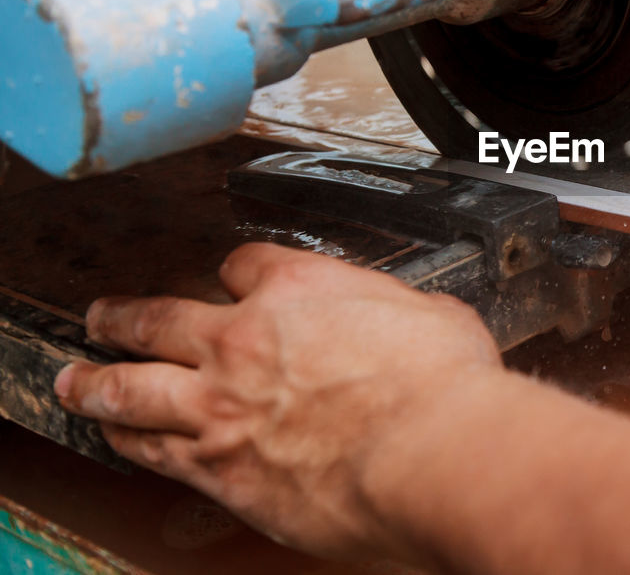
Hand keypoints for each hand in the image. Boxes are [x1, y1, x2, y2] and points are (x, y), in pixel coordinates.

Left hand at [54, 242, 500, 561]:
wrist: (434, 453)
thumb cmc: (444, 388)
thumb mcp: (435, 318)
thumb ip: (400, 313)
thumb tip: (414, 322)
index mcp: (299, 288)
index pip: (243, 265)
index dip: (237, 273)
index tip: (236, 282)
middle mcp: (245, 340)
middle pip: (158, 317)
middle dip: (125, 316)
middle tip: (104, 316)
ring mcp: (221, 406)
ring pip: (132, 386)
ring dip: (99, 381)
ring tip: (81, 380)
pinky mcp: (219, 469)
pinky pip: (152, 451)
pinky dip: (128, 440)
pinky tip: (119, 438)